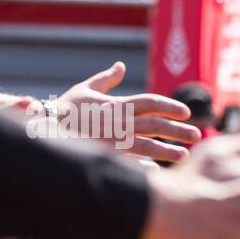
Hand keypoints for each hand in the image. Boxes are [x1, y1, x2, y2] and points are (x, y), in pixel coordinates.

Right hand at [55, 62, 199, 161]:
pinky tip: (159, 172)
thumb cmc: (64, 109)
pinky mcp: (106, 156)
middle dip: (178, 130)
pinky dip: (145, 168)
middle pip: (156, 125)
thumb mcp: (84, 89)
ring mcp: (113, 141)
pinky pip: (130, 163)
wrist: (42, 127)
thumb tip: (120, 66)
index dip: (170, 106)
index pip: (151, 102)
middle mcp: (119, 122)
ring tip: (184, 155)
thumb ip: (105, 79)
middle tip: (196, 135)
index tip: (186, 112)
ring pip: (148, 146)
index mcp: (117, 104)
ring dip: (168, 151)